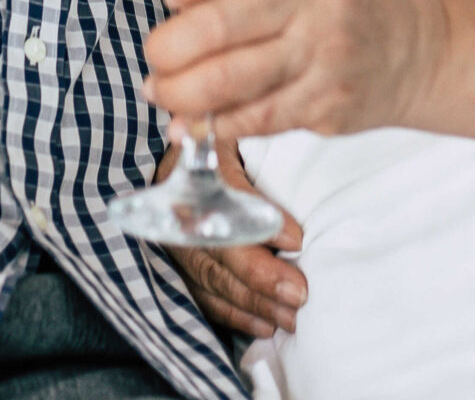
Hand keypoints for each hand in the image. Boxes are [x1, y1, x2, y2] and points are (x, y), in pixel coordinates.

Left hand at [144, 0, 446, 144]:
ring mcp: (327, 51)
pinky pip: (254, 119)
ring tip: (162, 92)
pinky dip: (215, 123)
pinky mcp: (328, 102)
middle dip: (168, 47)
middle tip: (156, 56)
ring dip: (180, 93)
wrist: (414, 46)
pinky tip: (197, 119)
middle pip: (219, 22)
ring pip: (230, 80)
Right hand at [159, 142, 305, 338]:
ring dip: (256, 304)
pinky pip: (208, 301)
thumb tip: (293, 229)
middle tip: (300, 293)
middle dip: (263, 278)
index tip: (296, 239)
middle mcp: (183, 222)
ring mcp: (180, 252)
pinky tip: (266, 326)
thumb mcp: (236, 147)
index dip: (260, 225)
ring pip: (217, 284)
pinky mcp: (184, 274)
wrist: (174, 167)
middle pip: (223, 254)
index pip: (228, 206)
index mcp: (196, 182)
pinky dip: (237, 317)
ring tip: (291, 317)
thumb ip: (259, 174)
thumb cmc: (217, 155)